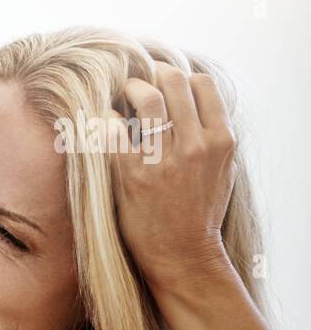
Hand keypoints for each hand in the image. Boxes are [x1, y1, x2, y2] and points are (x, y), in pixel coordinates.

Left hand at [110, 64, 237, 291]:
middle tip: (138, 85)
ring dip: (130, 90)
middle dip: (152, 76)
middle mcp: (195, 145)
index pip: (201, 83)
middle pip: (172, 82)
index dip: (180, 76)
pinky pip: (114, 129)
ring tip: (122, 97)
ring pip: (146, 99)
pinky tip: (107, 125)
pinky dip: (108, 119)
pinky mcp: (132, 174)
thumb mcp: (222, 169)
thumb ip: (211, 135)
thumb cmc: (199, 211)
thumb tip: (192, 104)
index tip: (166, 84)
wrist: (183, 253)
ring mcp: (163, 159)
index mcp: (220, 140)